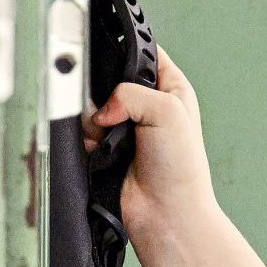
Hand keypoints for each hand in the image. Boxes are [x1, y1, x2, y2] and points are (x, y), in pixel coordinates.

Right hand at [85, 47, 220, 255]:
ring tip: (110, 136)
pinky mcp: (107, 150)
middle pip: (111, 80)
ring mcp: (126, 129)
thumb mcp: (168, 112)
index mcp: (171, 89)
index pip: (144, 52)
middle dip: (105, 92)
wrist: (167, 215)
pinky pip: (83, 134)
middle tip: (114, 109)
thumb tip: (102, 106)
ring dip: (95, 121)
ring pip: (92, 107)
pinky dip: (87, 141)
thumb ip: (131, 93)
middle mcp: (148, 107)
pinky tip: (102, 151)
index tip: (113, 55)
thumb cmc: (182, 170)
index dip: (128, 50)